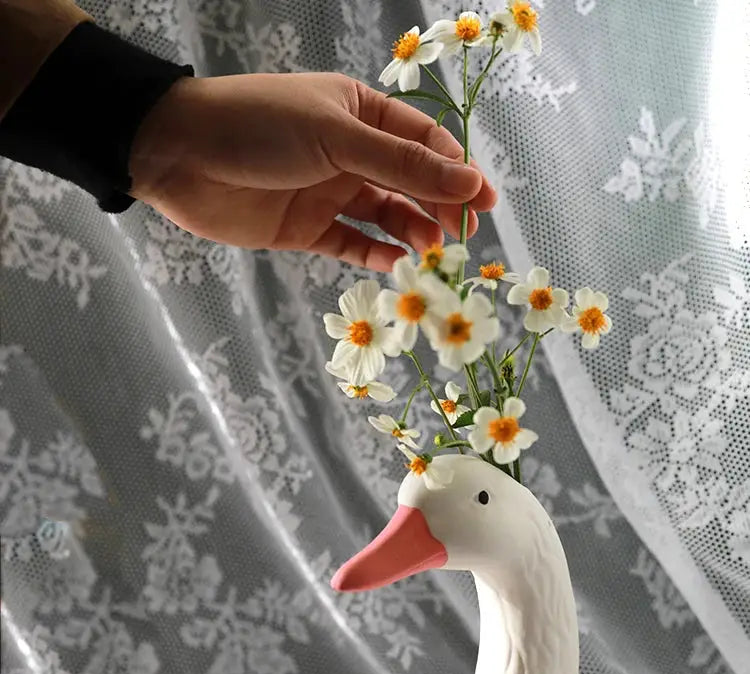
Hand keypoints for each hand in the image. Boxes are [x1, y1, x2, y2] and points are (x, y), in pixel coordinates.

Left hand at [129, 72, 496, 269]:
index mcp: (360, 112)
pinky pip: (353, 246)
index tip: (482, 203)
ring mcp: (328, 192)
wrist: (179, 156)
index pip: (423, 143)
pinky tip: (396, 269)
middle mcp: (349, 152)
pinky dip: (376, 258)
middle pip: (409, 184)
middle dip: (437, 209)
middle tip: (459, 239)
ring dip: (410, 236)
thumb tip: (469, 185)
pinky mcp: (306, 229)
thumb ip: (402, 167)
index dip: (456, 172)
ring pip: (385, 218)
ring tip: (430, 257)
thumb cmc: (259, 127)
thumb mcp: (338, 138)